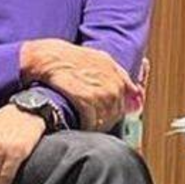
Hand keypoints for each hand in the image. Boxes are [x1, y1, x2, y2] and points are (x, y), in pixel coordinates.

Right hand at [21, 39, 141, 131]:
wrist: (48, 57)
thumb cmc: (69, 57)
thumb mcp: (99, 58)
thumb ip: (118, 74)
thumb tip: (137, 92)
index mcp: (115, 72)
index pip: (127, 97)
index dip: (119, 108)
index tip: (111, 113)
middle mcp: (112, 83)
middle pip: (116, 111)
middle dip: (107, 118)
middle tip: (96, 122)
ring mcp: (100, 92)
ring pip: (105, 118)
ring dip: (97, 125)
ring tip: (88, 126)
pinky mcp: (86, 99)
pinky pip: (92, 120)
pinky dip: (87, 126)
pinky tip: (80, 125)